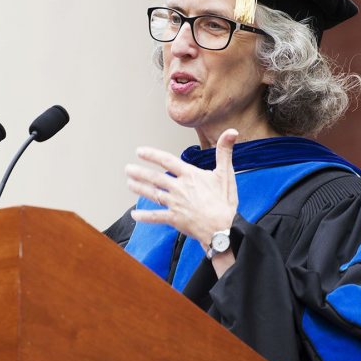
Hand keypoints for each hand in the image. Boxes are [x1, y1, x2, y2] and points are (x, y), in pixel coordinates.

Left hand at [125, 129, 238, 247]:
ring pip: (152, 194)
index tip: (139, 151)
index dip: (152, 155)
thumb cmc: (225, 202)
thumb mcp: (226, 174)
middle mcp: (179, 188)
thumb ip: (225, 152)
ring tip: (129, 183)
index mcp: (190, 176)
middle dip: (139, 172)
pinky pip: (155, 217)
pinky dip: (144, 216)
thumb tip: (232, 131)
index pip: (167, 161)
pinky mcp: (174, 219)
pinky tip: (134, 215)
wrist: (223, 229)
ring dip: (139, 188)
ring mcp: (175, 204)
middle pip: (154, 178)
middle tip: (128, 169)